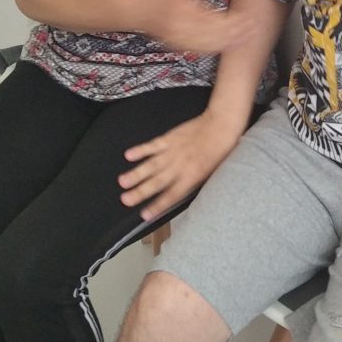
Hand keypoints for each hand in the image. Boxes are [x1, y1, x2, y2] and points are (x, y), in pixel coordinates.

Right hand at [118, 110, 241, 221]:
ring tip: (122, 182)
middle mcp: (180, 166)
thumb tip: (176, 193)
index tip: (144, 215)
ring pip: (152, 165)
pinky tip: (128, 155)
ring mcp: (173, 151)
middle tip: (125, 200)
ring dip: (136, 174)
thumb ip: (191, 183)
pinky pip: (152, 145)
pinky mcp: (169, 138)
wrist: (219, 126)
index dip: (158, 206)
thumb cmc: (217, 152)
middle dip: (140, 192)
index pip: (172, 195)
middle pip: (158, 182)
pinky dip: (140, 150)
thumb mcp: (209, 173)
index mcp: (192, 177)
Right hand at [141, 0, 256, 54]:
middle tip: (254, 30)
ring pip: (211, 46)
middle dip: (237, 34)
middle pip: (217, 35)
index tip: (249, 18)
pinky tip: (226, 46)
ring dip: (229, 43)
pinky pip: (201, 51)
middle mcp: (185, 29)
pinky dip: (216, 49)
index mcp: (187, 12)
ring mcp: (182, 40)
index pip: (218, 20)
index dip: (235, 21)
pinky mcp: (180, 46)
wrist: (137, 10)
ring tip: (245, 39)